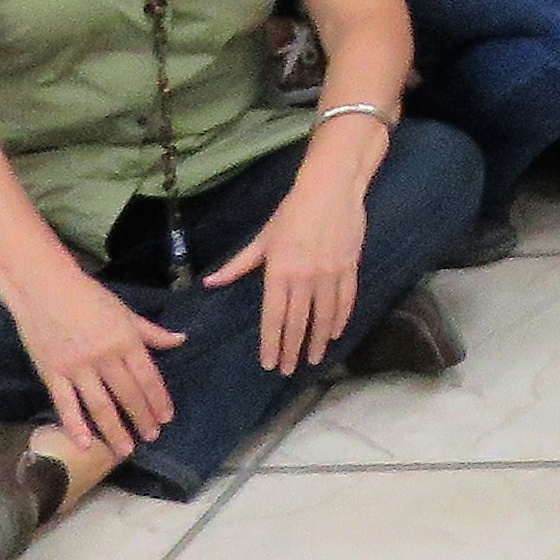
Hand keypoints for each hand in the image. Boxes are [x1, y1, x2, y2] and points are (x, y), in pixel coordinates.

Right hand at [7, 266, 184, 456]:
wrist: (45, 289)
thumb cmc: (89, 298)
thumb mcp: (126, 312)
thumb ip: (151, 332)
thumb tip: (181, 340)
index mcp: (126, 340)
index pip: (148, 377)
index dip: (159, 400)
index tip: (167, 418)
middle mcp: (105, 357)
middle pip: (128, 394)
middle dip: (142, 418)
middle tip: (152, 437)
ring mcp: (77, 368)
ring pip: (100, 405)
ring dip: (115, 430)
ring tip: (126, 450)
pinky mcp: (52, 374)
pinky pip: (65, 404)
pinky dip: (75, 426)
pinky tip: (85, 444)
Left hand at [206, 159, 370, 373]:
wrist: (331, 188)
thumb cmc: (292, 211)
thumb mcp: (263, 238)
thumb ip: (238, 265)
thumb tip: (210, 283)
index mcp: (279, 272)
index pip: (273, 317)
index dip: (271, 343)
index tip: (269, 364)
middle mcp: (304, 278)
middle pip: (298, 323)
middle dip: (292, 350)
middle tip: (288, 371)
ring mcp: (329, 274)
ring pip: (323, 317)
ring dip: (318, 341)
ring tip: (313, 359)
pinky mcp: (349, 268)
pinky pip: (345, 301)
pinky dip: (340, 319)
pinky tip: (335, 333)